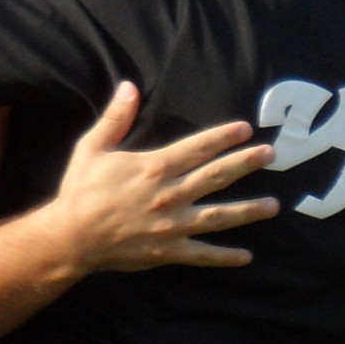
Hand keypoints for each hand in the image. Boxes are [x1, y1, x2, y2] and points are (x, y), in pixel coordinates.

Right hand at [51, 82, 278, 273]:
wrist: (71, 237)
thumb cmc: (81, 191)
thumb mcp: (92, 148)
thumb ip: (115, 118)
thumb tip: (129, 86)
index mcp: (154, 168)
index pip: (197, 148)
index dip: (223, 137)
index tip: (246, 129)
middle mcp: (169, 195)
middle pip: (216, 176)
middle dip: (246, 164)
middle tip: (271, 155)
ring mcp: (172, 226)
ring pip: (218, 216)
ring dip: (248, 210)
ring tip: (274, 205)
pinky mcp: (168, 251)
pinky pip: (202, 254)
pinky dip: (224, 257)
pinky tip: (246, 256)